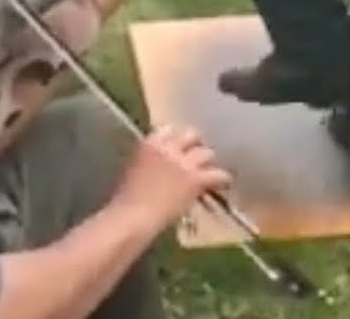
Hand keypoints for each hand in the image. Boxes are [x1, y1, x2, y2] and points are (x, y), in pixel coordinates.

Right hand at [112, 125, 231, 225]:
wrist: (132, 218)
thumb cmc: (126, 201)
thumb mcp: (134, 171)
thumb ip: (149, 162)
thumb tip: (161, 167)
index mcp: (149, 143)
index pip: (169, 130)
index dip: (177, 140)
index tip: (179, 148)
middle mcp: (169, 147)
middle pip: (192, 135)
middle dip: (196, 146)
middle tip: (197, 159)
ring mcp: (184, 162)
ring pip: (207, 154)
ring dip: (208, 163)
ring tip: (209, 173)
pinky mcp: (196, 179)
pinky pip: (219, 175)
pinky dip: (222, 180)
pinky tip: (223, 186)